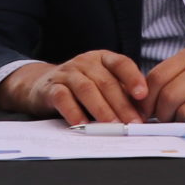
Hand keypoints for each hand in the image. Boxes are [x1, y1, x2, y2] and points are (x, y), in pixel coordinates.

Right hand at [0, 51, 148, 123]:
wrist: (41, 85)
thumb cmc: (80, 87)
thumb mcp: (101, 84)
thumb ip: (120, 94)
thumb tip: (143, 113)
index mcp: (102, 59)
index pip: (121, 64)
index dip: (133, 78)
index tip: (143, 95)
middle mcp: (85, 62)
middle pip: (106, 82)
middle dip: (122, 104)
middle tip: (132, 123)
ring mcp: (67, 73)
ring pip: (87, 89)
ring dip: (101, 109)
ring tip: (112, 125)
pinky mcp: (51, 88)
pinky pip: (63, 98)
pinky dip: (74, 111)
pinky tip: (82, 123)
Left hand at [142, 49, 184, 120]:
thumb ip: (178, 79)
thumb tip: (145, 103)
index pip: (156, 77)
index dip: (145, 98)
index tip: (143, 112)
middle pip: (165, 93)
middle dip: (158, 113)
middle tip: (161, 121)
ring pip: (178, 106)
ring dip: (174, 120)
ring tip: (180, 122)